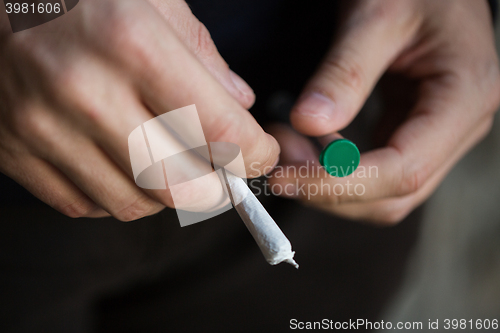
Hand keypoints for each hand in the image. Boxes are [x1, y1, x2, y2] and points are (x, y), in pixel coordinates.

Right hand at [0, 0, 278, 220]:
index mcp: (129, 41)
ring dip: (168, 195)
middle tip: (227, 175)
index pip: (218, 128)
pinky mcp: (14, 150)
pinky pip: (84, 204)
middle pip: (177, 184)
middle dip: (218, 190)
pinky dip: (119, 195)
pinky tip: (127, 167)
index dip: (254, 153)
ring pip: (133, 203)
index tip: (260, 154)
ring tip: (176, 167)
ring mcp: (42, 127)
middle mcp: (84, 91)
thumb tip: (239, 104)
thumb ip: (203, 54)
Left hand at [269, 0, 499, 223]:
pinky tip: (309, 148)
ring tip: (288, 150)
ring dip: (329, 185)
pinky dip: (337, 171)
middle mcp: (459, 127)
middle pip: (393, 195)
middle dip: (329, 190)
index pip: (403, 170)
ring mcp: (437, 135)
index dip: (341, 183)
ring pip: (383, 194)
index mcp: (464, 96)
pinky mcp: (413, 132)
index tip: (287, 177)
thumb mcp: (377, 15)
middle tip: (279, 164)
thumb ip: (344, 72)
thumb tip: (308, 123)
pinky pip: (376, 171)